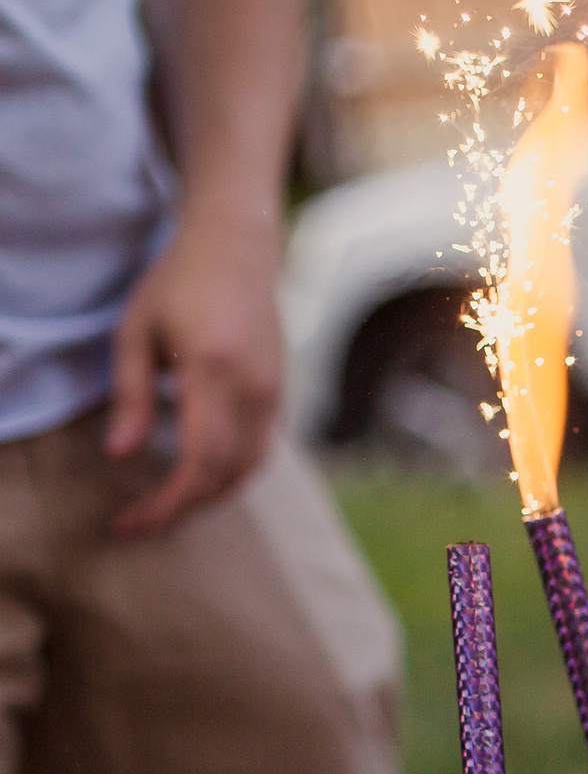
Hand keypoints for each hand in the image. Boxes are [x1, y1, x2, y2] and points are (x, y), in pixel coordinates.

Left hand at [104, 211, 285, 534]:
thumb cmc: (179, 282)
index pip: (198, 458)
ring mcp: (274, 393)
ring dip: (209, 496)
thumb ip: (131, 394)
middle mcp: (253, 389)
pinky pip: (259, 451)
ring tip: (169, 507)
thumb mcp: (136, 331)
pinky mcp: (280, 395)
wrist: (238, 249)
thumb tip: (121, 454)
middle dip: (183, 507)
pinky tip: (198, 477)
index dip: (168, 499)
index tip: (134, 521)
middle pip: (226, 474)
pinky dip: (229, 475)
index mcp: (213, 371)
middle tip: (141, 524)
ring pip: (249, 469)